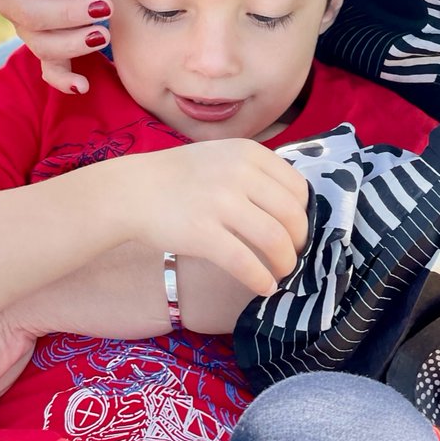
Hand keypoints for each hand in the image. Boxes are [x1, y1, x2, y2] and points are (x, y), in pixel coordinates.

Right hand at [0, 0, 110, 93]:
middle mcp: (12, 1)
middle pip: (31, 15)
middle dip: (68, 14)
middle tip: (104, 7)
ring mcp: (27, 29)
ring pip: (42, 45)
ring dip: (72, 43)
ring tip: (104, 35)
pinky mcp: (46, 49)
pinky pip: (50, 70)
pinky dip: (64, 80)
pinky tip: (83, 86)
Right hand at [117, 140, 309, 297]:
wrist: (135, 190)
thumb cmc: (182, 176)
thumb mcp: (224, 156)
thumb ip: (256, 172)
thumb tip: (295, 206)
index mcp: (249, 153)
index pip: (298, 188)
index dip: (304, 214)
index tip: (297, 230)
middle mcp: (240, 173)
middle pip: (293, 215)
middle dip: (299, 242)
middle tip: (292, 255)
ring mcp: (221, 203)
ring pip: (276, 240)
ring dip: (286, 263)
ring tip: (281, 273)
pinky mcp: (203, 234)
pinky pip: (246, 263)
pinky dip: (261, 279)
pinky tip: (264, 287)